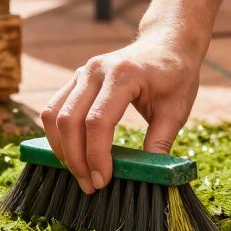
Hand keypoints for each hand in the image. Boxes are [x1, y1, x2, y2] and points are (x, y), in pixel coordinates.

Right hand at [41, 34, 201, 194]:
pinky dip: (57, 136)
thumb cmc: (174, 76)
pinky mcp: (76, 80)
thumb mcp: (177, 110)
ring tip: (79, 174)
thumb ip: (160, 142)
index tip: (103, 181)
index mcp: (123, 75)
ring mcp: (82, 72)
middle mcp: (95, 70)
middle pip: (69, 120)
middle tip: (90, 186)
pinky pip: (53, 109)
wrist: (167, 43)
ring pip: (53, 115)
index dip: (96, 155)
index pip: (98, 121)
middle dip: (75, 159)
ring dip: (61, 149)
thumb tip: (149, 177)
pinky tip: (71, 155)